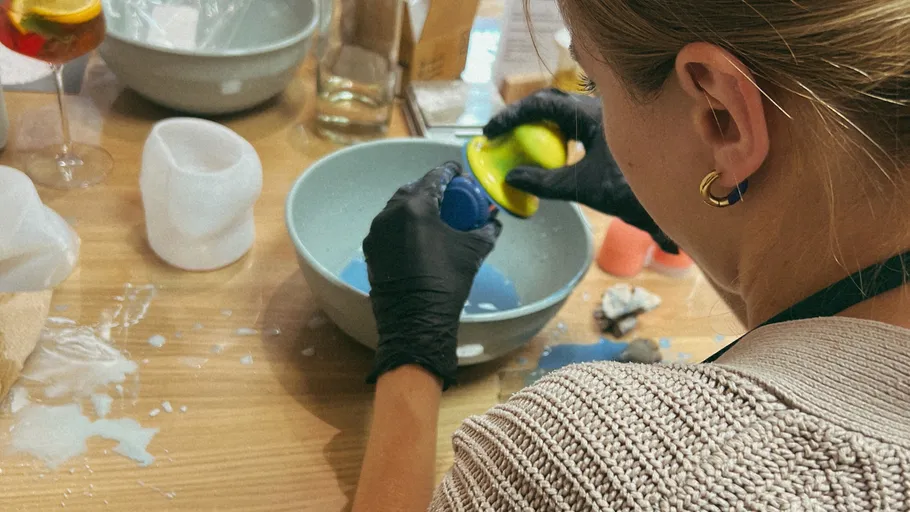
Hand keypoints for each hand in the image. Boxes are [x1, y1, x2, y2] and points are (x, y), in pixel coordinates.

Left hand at [363, 163, 501, 388]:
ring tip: (433, 215)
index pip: (435, 178)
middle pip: (412, 189)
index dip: (450, 172)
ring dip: (415, 206)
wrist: (415, 320)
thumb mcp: (472, 251)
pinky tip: (417, 236)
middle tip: (448, 196)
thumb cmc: (446, 282)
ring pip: (397, 208)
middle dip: (430, 188)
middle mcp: (390, 214)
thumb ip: (485, 230)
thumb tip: (493, 222)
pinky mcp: (371, 250)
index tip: (459, 173)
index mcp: (416, 207)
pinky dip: (403, 225)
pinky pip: (388, 228)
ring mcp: (376, 232)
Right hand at [485, 88, 677, 253]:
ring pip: (564, 111)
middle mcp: (601, 109)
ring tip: (518, 141)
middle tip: (500, 134)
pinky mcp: (612, 132)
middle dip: (523, 116)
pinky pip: (575, 124)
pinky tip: (547, 152)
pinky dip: (554, 134)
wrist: (674, 202)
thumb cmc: (630, 191)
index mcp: (593, 115)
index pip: (544, 103)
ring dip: (538, 123)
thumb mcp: (582, 187)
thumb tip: (511, 177)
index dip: (513, 115)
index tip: (492, 132)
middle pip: (552, 101)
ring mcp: (607, 119)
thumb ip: (544, 182)